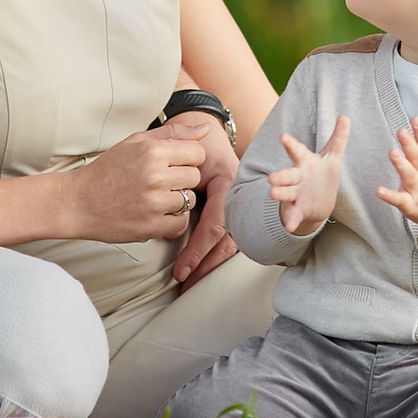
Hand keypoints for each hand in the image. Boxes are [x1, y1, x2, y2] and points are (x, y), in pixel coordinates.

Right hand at [72, 125, 207, 242]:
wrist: (78, 202)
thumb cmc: (107, 171)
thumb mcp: (136, 142)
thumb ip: (173, 134)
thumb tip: (205, 129)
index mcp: (153, 151)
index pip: (197, 152)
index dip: (187, 158)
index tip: (173, 164)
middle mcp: (155, 175)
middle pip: (195, 177)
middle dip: (181, 179)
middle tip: (160, 181)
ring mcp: (154, 202)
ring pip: (189, 200)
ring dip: (176, 200)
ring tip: (154, 197)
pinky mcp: (151, 226)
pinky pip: (180, 223)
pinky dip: (170, 220)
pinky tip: (152, 212)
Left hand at [167, 110, 239, 284]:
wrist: (210, 132)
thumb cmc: (200, 141)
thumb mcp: (191, 149)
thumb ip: (182, 168)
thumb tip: (179, 197)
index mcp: (229, 184)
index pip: (215, 225)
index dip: (198, 249)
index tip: (181, 270)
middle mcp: (238, 199)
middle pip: (227, 242)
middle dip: (206, 266)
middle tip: (184, 284)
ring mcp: (238, 207)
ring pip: (228, 244)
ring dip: (210, 266)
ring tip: (189, 283)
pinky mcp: (232, 212)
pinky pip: (225, 238)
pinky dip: (212, 256)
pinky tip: (199, 271)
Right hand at [268, 115, 349, 235]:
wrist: (319, 201)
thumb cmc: (323, 173)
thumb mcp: (333, 155)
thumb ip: (338, 137)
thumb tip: (345, 116)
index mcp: (305, 162)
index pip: (296, 151)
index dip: (290, 144)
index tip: (283, 137)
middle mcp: (297, 177)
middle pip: (287, 175)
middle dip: (280, 176)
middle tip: (272, 177)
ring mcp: (296, 194)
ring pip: (286, 193)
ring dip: (280, 194)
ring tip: (272, 194)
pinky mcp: (299, 209)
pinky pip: (294, 214)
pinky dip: (291, 220)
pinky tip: (289, 226)